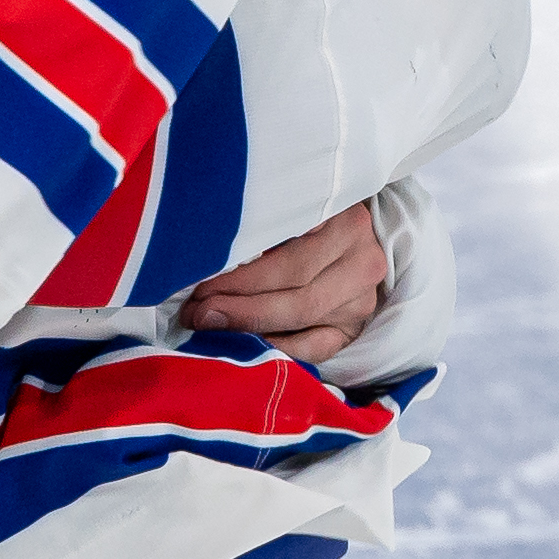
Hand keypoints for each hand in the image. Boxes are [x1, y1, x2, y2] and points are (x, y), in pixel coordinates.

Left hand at [179, 202, 384, 363]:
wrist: (348, 237)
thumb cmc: (306, 219)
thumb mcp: (291, 210)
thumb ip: (262, 229)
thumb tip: (205, 264)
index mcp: (345, 219)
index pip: (288, 252)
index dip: (242, 273)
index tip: (200, 284)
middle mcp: (362, 259)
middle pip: (294, 287)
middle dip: (238, 303)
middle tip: (196, 312)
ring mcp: (362, 298)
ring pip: (301, 317)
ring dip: (249, 325)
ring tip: (210, 324)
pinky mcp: (356, 327)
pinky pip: (316, 347)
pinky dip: (279, 347)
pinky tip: (248, 343)